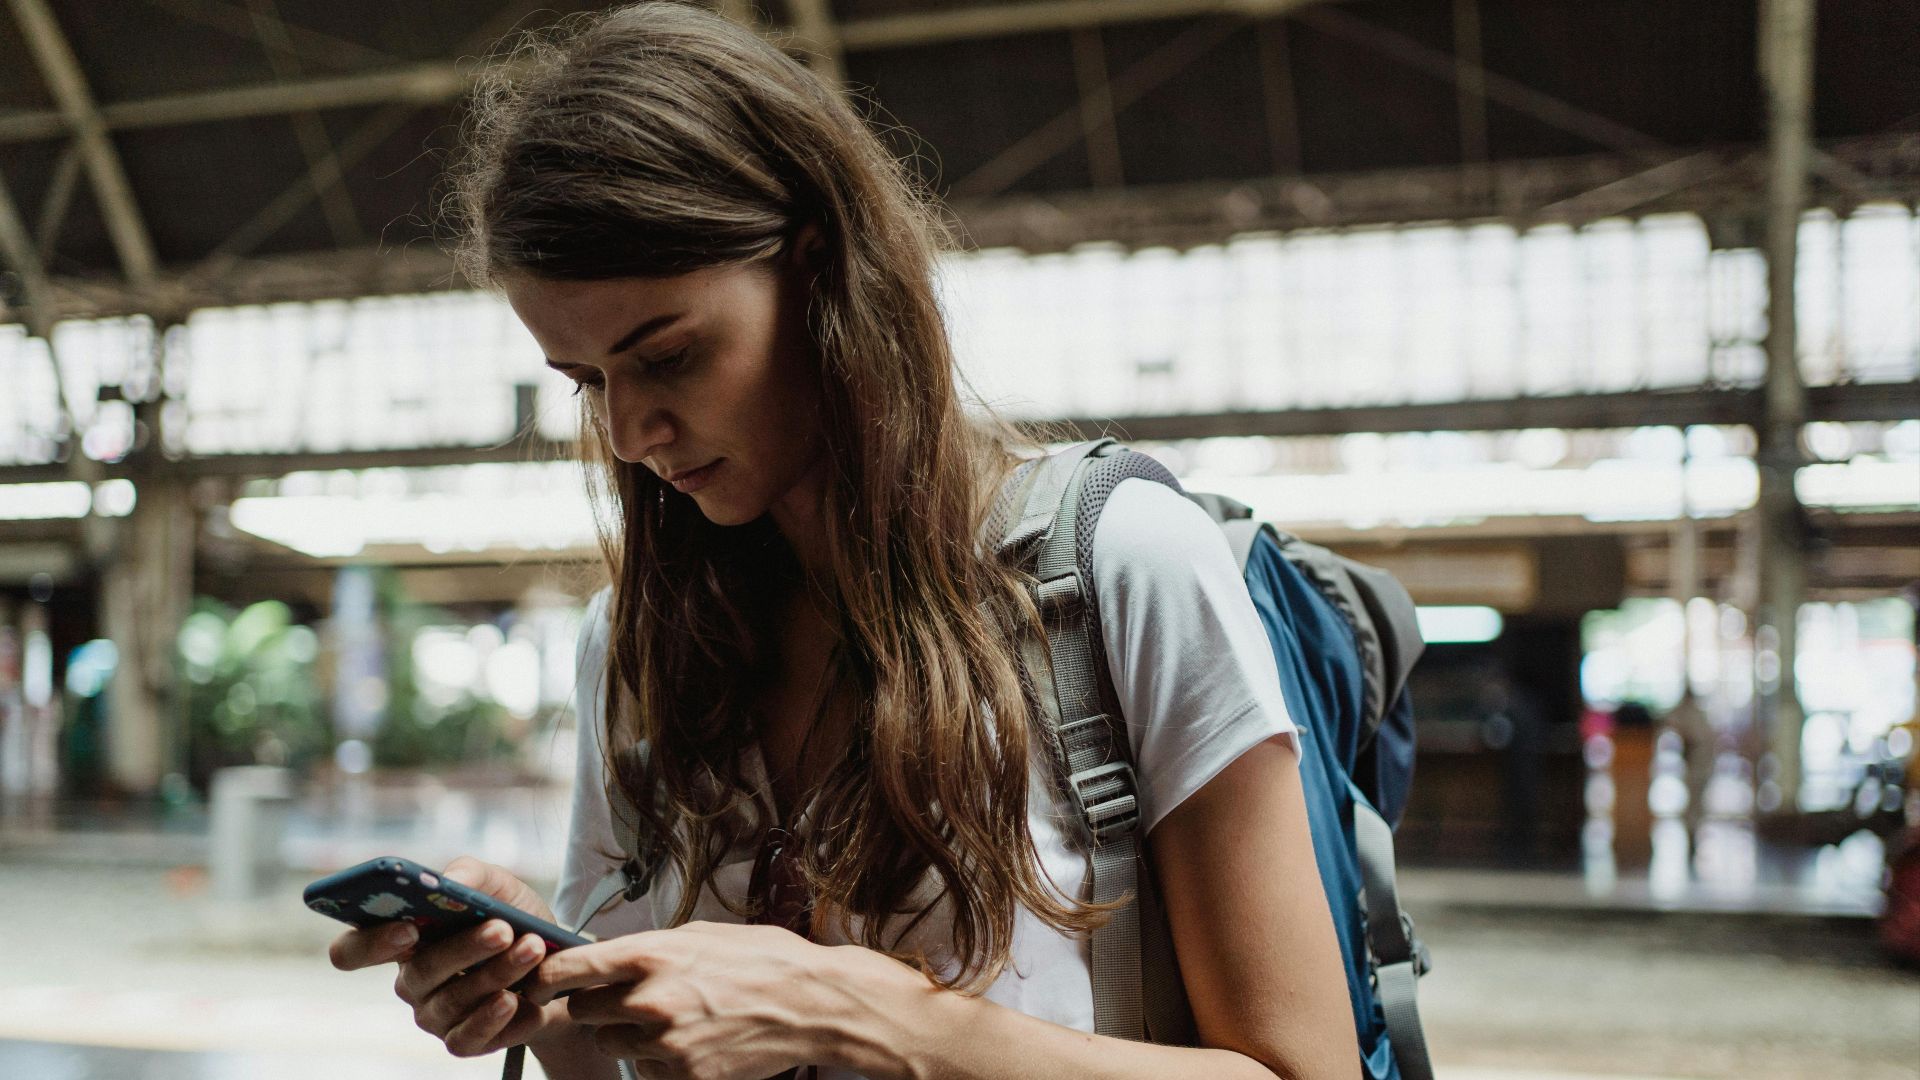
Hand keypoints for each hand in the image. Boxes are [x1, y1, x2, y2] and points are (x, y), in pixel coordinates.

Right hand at [326, 856, 573, 1057]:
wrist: (562, 962)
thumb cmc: (514, 919)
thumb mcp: (497, 886)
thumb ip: (469, 875)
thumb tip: (450, 882)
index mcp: (402, 939)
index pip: (352, 950)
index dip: (371, 943)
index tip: (408, 928)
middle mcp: (411, 981)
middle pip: (418, 973)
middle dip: (464, 949)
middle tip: (503, 929)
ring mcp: (434, 1015)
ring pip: (453, 1001)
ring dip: (497, 974)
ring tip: (533, 949)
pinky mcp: (463, 1041)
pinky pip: (468, 1038)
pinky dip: (497, 1019)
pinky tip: (519, 1000)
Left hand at [527, 921, 860, 1079]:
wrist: (813, 1003)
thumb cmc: (763, 960)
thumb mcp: (701, 934)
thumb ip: (650, 949)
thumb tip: (607, 958)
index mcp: (653, 955)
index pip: (571, 969)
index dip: (546, 975)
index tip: (539, 979)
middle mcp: (652, 999)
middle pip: (584, 1011)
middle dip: (597, 1004)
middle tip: (626, 997)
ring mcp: (666, 1043)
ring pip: (612, 1044)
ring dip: (627, 1033)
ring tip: (668, 1018)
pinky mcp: (684, 1076)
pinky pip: (646, 1071)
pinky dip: (658, 1060)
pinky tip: (691, 1041)